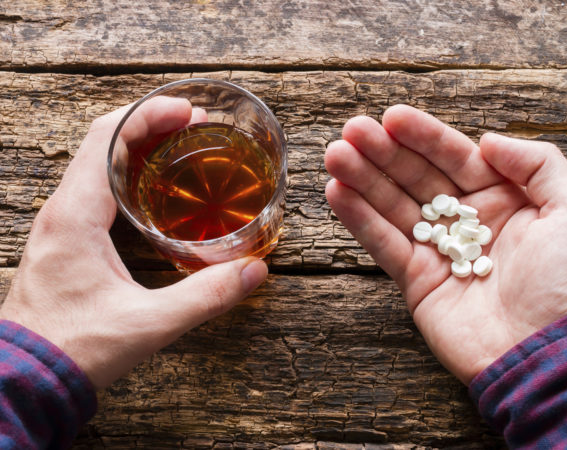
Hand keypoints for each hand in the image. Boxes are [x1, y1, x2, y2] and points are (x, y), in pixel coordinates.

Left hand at [0, 97, 267, 388]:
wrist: (24, 379)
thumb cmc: (73, 349)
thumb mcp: (148, 324)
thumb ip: (205, 296)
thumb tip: (253, 272)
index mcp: (75, 215)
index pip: (107, 139)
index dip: (149, 115)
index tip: (188, 112)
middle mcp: (62, 210)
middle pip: (102, 141)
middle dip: (149, 123)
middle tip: (193, 125)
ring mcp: (61, 224)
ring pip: (96, 162)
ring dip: (137, 145)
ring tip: (178, 146)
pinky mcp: (66, 239)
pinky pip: (95, 187)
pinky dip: (126, 171)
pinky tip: (154, 188)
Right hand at [325, 105, 566, 383]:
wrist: (555, 356)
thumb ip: (537, 164)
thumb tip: (487, 140)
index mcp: (505, 201)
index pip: (456, 159)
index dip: (423, 137)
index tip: (392, 117)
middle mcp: (468, 223)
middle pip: (417, 179)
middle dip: (383, 153)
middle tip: (351, 131)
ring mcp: (439, 253)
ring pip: (394, 207)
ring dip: (363, 180)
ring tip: (335, 154)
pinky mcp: (417, 282)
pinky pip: (384, 245)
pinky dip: (359, 220)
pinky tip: (337, 192)